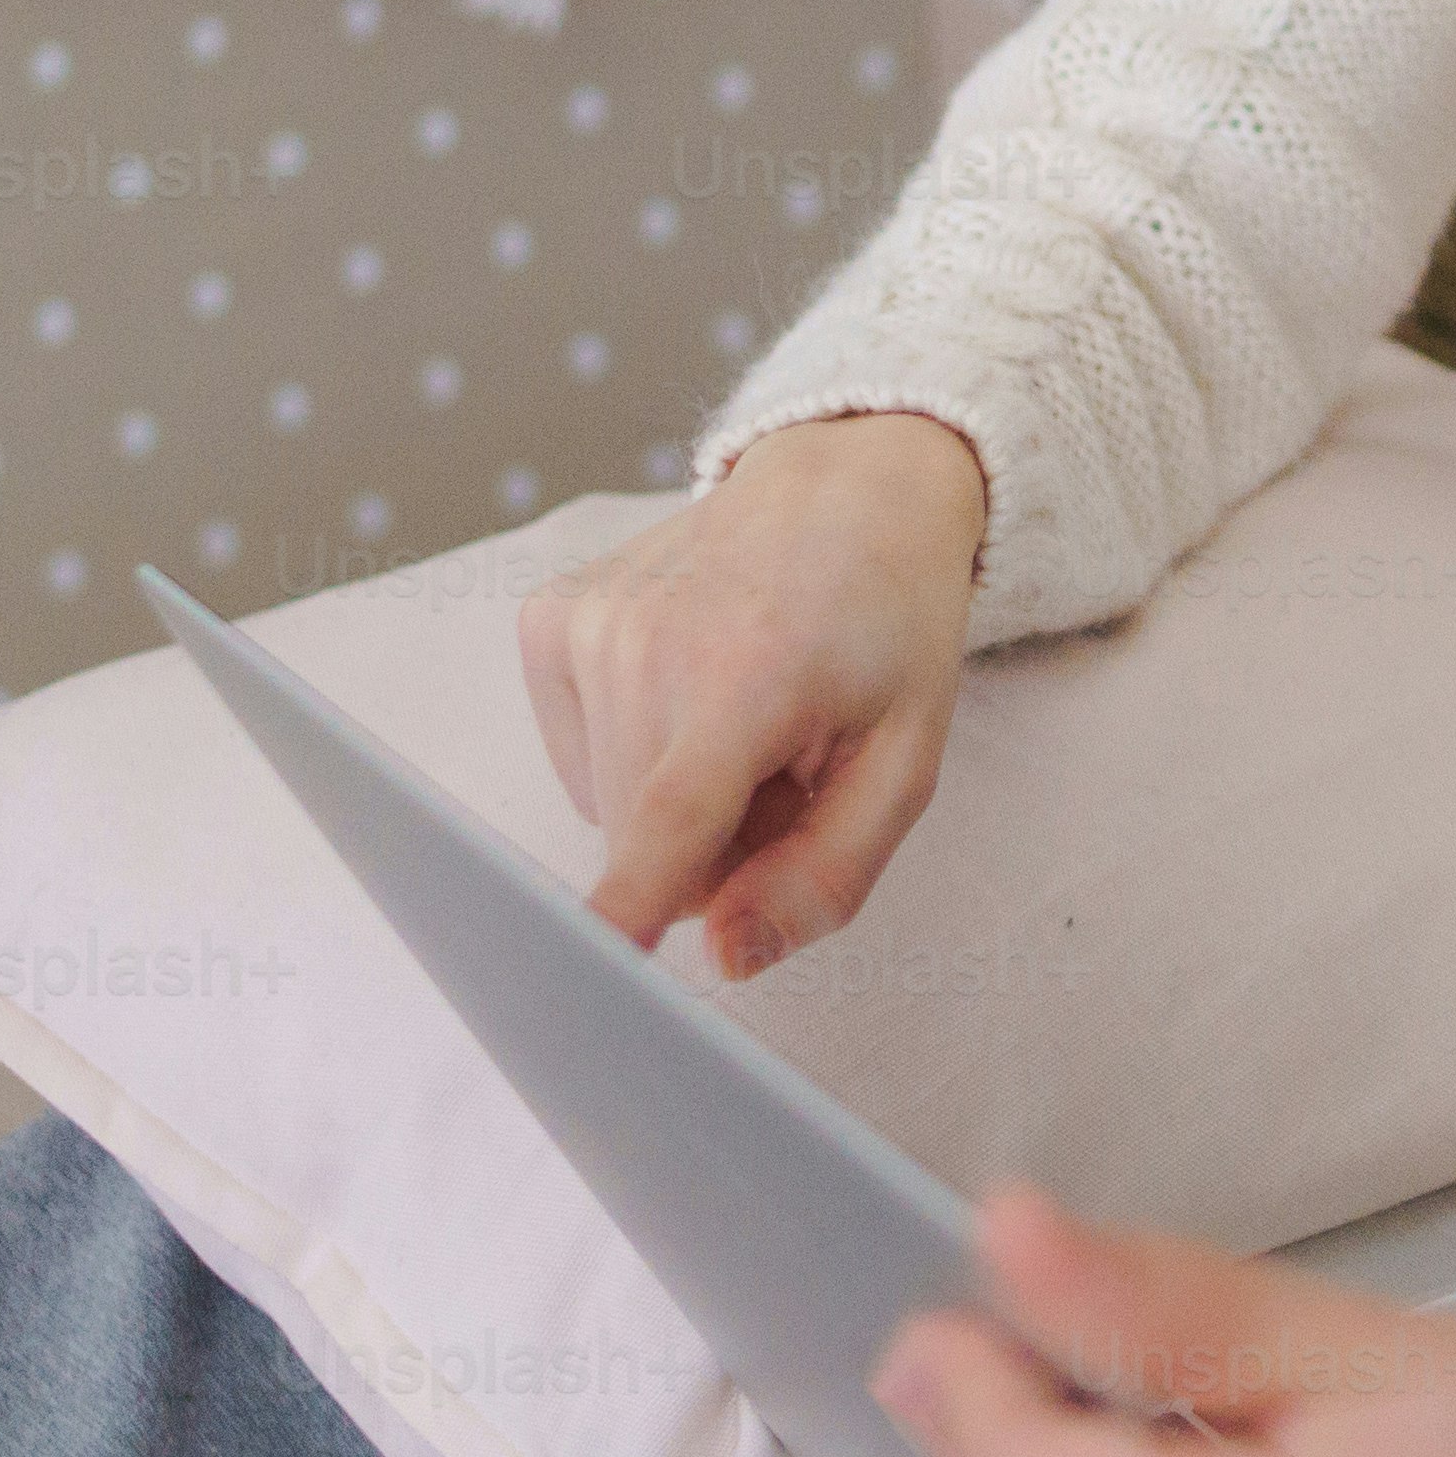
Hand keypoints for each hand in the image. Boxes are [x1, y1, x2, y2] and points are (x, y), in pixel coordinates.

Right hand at [518, 408, 987, 974]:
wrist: (846, 489)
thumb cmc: (885, 632)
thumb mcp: (905, 762)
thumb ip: (827, 875)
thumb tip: (726, 957)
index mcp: (751, 673)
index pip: (667, 821)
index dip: (621, 908)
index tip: (571, 967)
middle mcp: (648, 640)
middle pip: (646, 844)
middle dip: (716, 846)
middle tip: (784, 767)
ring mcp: (588, 622)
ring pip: (609, 812)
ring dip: (679, 802)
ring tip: (744, 722)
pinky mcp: (550, 621)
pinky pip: (580, 762)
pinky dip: (634, 754)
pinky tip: (686, 691)